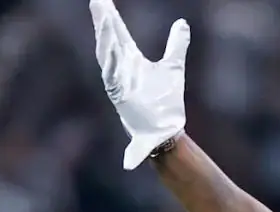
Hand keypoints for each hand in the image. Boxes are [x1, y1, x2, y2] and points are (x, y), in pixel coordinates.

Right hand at [89, 0, 190, 169]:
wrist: (165, 130)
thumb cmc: (165, 103)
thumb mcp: (173, 67)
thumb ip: (176, 45)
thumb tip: (182, 23)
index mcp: (131, 60)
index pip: (119, 33)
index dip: (111, 17)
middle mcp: (121, 68)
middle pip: (110, 39)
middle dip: (103, 20)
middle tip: (97, 0)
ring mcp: (118, 80)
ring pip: (107, 54)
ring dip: (105, 35)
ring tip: (104, 15)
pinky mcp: (119, 94)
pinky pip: (111, 74)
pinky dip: (110, 59)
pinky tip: (109, 44)